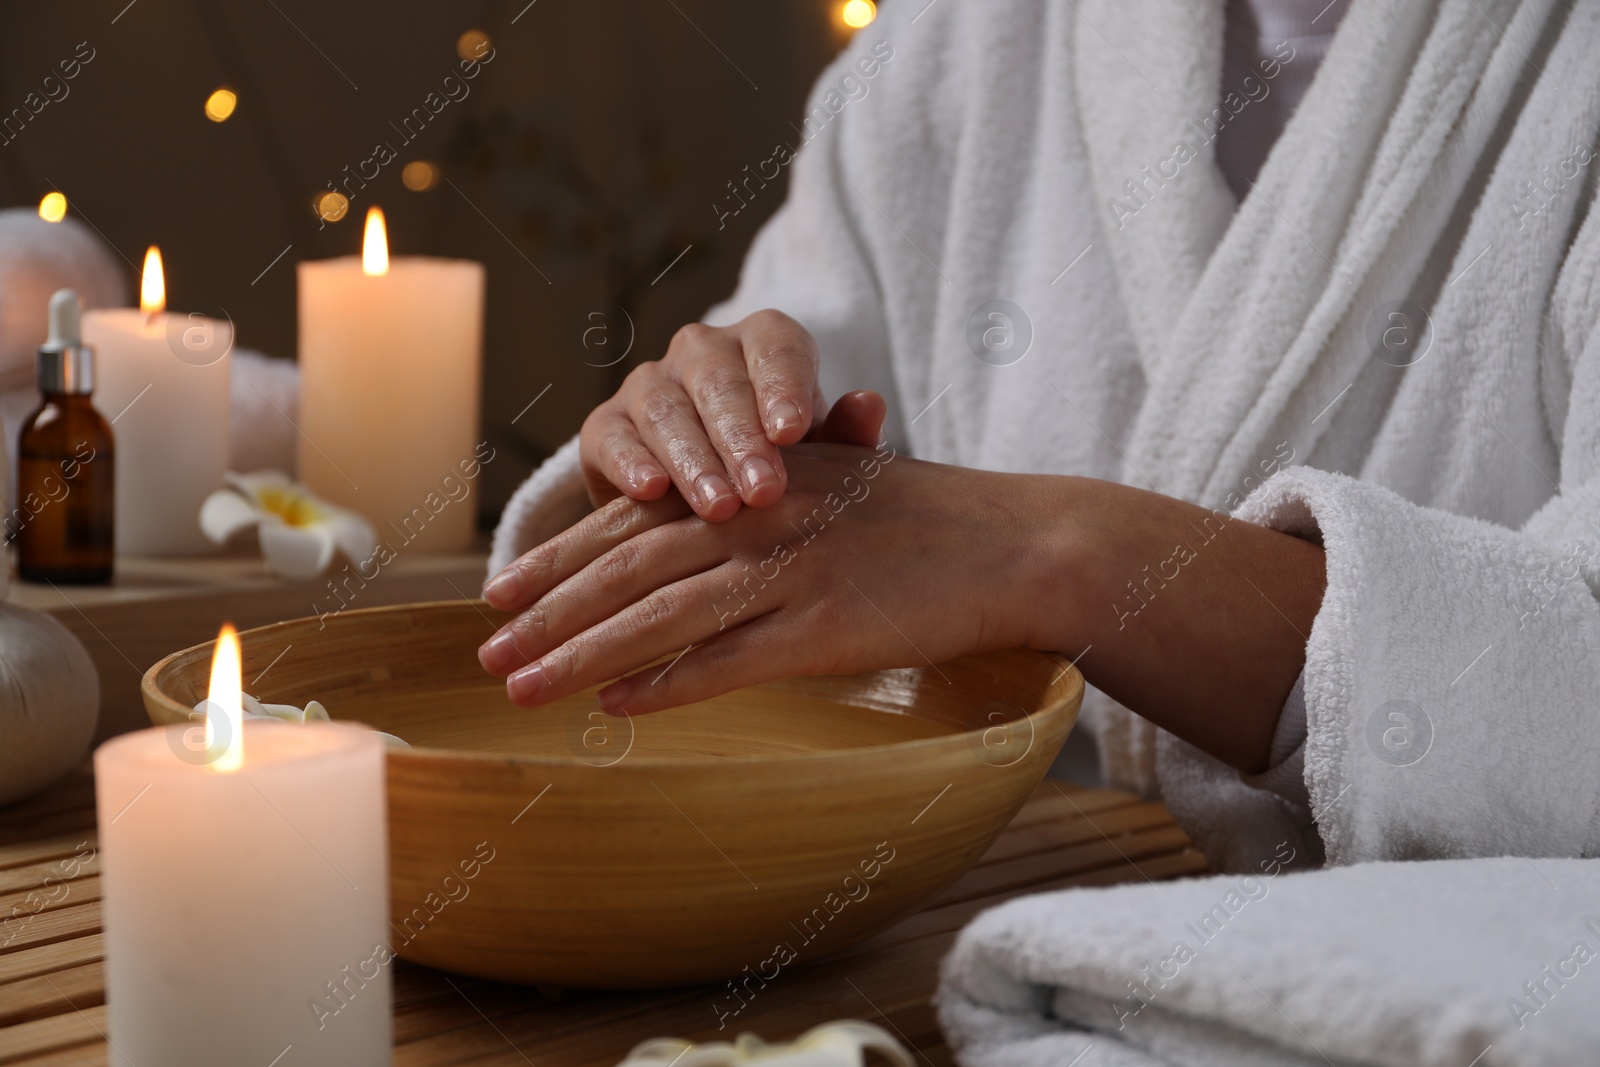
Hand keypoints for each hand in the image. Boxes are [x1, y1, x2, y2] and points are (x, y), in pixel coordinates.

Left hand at [481, 442, 1327, 773]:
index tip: (502, 590)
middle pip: (630, 566)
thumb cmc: (927, 521)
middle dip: (549, 608)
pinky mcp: (827, 626)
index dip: (560, 555)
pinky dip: (668, 684)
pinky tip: (616, 706)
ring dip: (582, 651)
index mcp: (753, 482)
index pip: (635, 518)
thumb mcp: (831, 491)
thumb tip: (695, 553)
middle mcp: (759, 517)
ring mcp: (791, 570)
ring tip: (521, 684)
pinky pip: (730, 659)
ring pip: (662, 613)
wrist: (1017, 541)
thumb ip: (759, 512)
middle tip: (485, 649)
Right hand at [579, 309, 884, 520]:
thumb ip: (847, 438)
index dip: (784, 385)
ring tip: (718, 506)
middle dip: (741, 438)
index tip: (794, 433)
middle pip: (719, 381)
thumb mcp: (823, 460)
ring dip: (693, 459)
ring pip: (666, 410)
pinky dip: (630, 463)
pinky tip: (652, 491)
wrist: (708, 507)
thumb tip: (870, 405)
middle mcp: (702, 351)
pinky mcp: (606, 427)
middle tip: (763, 490)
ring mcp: (649, 384)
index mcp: (764, 344)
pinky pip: (613, 437)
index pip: (776, 347)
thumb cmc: (784, 471)